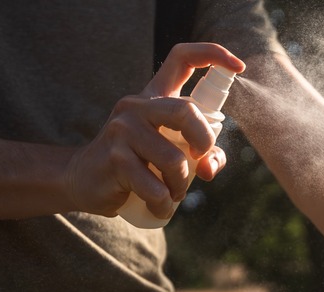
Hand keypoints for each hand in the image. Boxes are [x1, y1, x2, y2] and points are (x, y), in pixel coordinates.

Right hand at [65, 43, 244, 217]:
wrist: (84, 181)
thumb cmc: (137, 164)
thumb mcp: (172, 152)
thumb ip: (203, 154)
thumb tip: (209, 167)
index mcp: (155, 96)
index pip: (183, 58)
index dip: (214, 54)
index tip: (238, 66)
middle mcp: (137, 106)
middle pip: (186, 111)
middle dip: (204, 141)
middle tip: (199, 160)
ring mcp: (122, 129)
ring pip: (174, 159)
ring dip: (181, 186)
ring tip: (173, 193)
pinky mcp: (114, 157)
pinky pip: (154, 187)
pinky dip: (164, 204)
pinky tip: (158, 206)